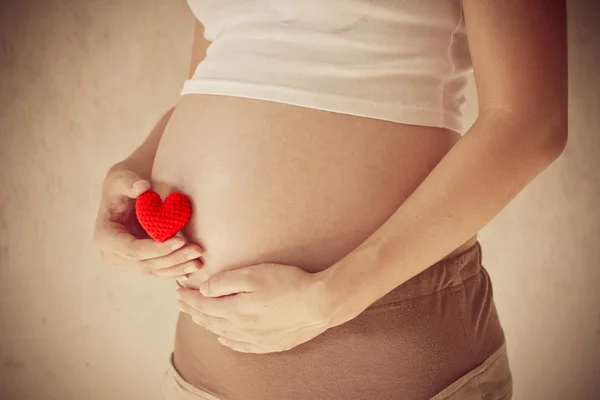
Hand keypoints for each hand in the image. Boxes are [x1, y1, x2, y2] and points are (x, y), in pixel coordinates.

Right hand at [93, 162, 202, 277]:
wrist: (125, 194)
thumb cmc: (124, 184)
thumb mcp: (123, 179)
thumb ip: (129, 183)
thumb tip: (141, 187)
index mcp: (105, 236)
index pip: (133, 250)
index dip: (157, 248)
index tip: (181, 240)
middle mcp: (113, 254)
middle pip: (146, 263)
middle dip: (173, 259)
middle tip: (197, 250)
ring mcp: (126, 262)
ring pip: (155, 270)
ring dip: (178, 267)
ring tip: (199, 261)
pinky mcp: (140, 263)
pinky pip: (159, 270)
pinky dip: (176, 270)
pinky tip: (193, 268)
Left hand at [176, 263, 335, 353]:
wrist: (320, 303)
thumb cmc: (288, 283)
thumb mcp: (254, 274)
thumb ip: (225, 281)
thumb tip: (205, 290)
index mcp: (235, 310)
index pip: (203, 305)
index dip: (189, 298)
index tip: (178, 292)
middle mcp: (241, 328)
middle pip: (210, 320)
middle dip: (193, 310)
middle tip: (182, 303)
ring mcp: (256, 339)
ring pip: (223, 333)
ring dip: (207, 324)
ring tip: (197, 317)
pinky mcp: (271, 344)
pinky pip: (241, 346)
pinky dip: (228, 341)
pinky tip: (224, 338)